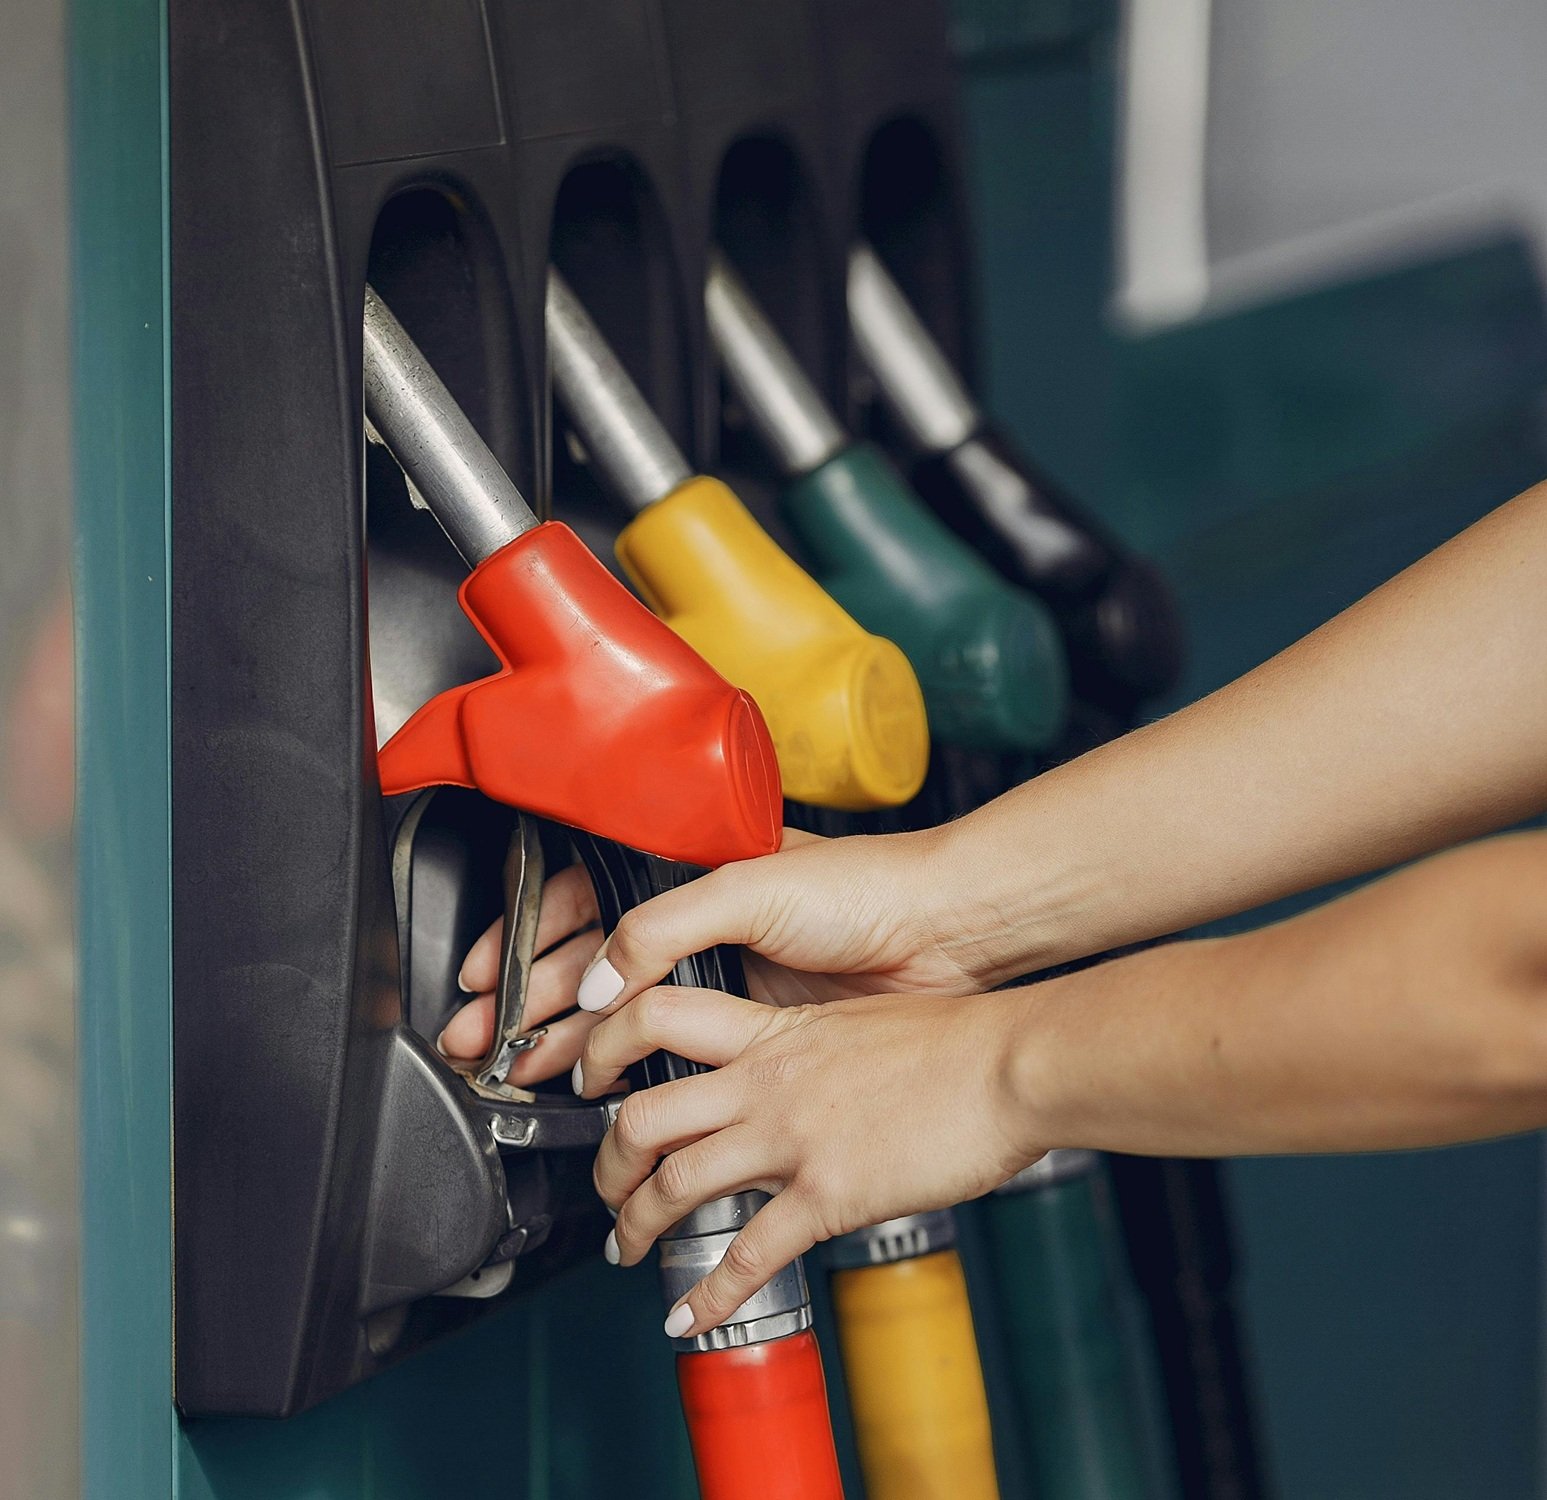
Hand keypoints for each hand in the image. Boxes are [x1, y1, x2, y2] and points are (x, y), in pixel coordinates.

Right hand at [441, 824, 983, 1083]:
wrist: (944, 935)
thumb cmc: (863, 889)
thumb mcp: (749, 888)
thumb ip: (663, 930)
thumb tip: (601, 985)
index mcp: (689, 872)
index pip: (584, 901)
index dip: (529, 940)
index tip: (487, 977)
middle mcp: (700, 924)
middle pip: (593, 964)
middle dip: (531, 1001)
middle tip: (483, 1041)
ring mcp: (725, 977)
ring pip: (625, 1013)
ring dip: (568, 1040)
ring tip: (524, 1073)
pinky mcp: (754, 1028)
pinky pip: (672, 1051)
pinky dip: (629, 1070)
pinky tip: (600, 1089)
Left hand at [576, 985, 1036, 1338]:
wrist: (1009, 1064)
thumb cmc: (955, 1040)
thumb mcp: (860, 1020)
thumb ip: (812, 1045)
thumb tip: (798, 1068)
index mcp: (773, 1032)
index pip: (657, 1017)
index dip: (607, 1045)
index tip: (593, 1077)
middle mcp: (766, 1080)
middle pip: (643, 1114)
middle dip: (608, 1161)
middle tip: (607, 1186)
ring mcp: (790, 1137)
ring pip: (673, 1182)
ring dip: (634, 1226)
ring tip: (625, 1249)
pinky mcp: (826, 1193)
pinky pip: (746, 1255)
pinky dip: (707, 1296)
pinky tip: (688, 1317)